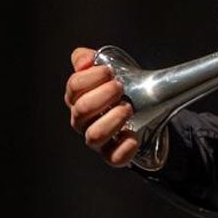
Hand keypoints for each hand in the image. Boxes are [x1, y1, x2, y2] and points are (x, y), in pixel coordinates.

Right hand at [66, 47, 139, 167]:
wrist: (144, 111)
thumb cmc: (119, 91)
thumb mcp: (103, 70)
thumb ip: (87, 59)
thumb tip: (84, 59)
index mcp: (78, 98)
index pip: (74, 88)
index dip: (90, 77)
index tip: (109, 71)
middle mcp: (83, 121)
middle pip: (81, 110)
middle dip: (102, 96)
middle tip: (119, 87)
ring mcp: (97, 140)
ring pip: (94, 136)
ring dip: (111, 120)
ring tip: (127, 108)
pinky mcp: (113, 154)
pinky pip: (114, 158)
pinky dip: (124, 148)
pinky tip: (132, 135)